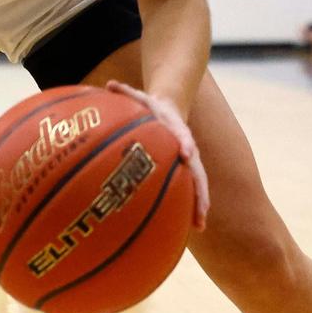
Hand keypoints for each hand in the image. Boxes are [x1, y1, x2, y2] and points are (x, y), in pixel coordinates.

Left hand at [106, 80, 209, 230]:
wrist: (169, 110)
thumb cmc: (149, 107)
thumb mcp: (139, 97)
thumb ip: (125, 91)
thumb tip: (109, 83)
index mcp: (177, 129)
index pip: (184, 136)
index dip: (186, 144)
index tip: (186, 154)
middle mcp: (187, 148)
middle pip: (197, 169)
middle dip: (200, 188)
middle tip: (202, 207)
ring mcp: (189, 162)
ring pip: (198, 185)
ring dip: (199, 204)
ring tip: (198, 226)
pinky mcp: (185, 172)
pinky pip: (188, 190)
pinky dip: (190, 207)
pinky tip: (188, 228)